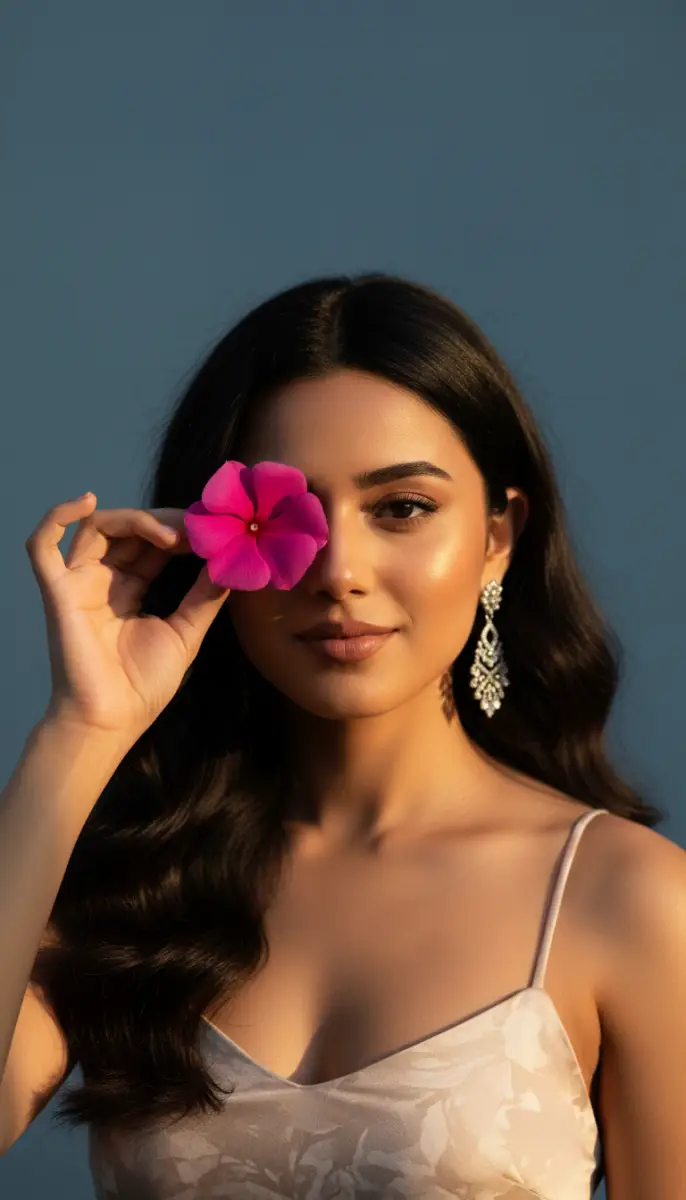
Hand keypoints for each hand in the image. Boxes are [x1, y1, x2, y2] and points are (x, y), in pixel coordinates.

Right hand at [25, 493, 230, 744]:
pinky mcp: (58, 592)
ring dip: (134, 519)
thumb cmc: (143, 685)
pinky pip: (42, 546)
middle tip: (196, 528)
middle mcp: (102, 580)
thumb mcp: (186, 633)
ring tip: (170, 534)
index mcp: (129, 589)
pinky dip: (57, 516)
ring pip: (95, 527)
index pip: (150, 543)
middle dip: (163, 521)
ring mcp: (78, 583)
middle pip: (127, 529)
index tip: (210, 530)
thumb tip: (229, 562)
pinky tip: (86, 501)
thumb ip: (204, 596)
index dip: (178, 531)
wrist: (112, 720)